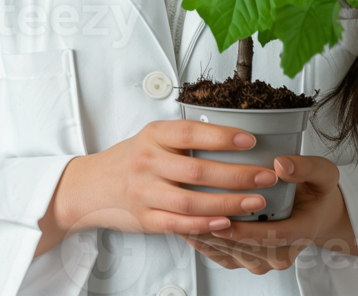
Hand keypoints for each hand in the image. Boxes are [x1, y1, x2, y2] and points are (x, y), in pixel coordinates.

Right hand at [55, 120, 282, 238]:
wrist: (91, 186)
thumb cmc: (129, 158)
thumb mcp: (152, 138)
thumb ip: (183, 139)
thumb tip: (230, 136)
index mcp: (153, 135)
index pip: (191, 134)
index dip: (222, 137)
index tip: (250, 140)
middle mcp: (148, 162)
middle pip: (198, 171)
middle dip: (237, 175)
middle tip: (266, 176)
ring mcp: (146, 192)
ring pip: (192, 201)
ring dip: (228, 203)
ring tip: (256, 201)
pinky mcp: (146, 219)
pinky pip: (179, 223)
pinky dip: (205, 224)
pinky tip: (226, 222)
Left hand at [179, 154, 356, 273]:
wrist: (316, 213)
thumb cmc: (316, 193)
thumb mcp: (323, 174)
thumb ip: (305, 168)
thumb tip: (282, 165)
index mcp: (299, 232)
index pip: (272, 236)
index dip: (247, 230)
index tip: (225, 217)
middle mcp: (280, 253)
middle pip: (245, 249)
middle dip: (218, 233)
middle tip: (192, 214)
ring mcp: (263, 259)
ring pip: (231, 255)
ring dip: (207, 239)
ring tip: (183, 217)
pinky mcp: (248, 259)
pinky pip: (223, 257)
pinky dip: (205, 244)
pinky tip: (187, 226)